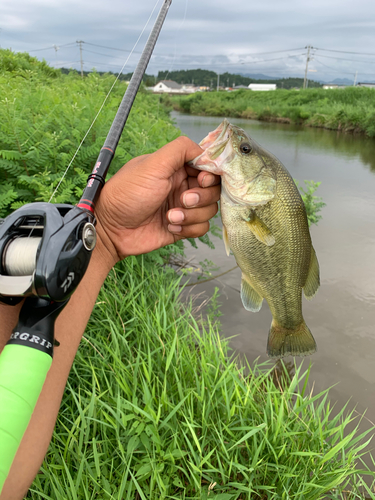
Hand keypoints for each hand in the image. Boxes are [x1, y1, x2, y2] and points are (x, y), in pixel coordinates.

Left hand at [95, 136, 220, 263]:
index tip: (202, 180)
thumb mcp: (152, 165)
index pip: (208, 166)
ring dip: (192, 215)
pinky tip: (170, 226)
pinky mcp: (183, 227)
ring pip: (209, 210)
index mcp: (176, 168)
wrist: (112, 230)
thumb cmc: (127, 194)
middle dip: (201, 197)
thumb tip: (205, 150)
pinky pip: (202, 228)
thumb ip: (180, 150)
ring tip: (169, 216)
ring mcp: (183, 207)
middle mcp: (182, 185)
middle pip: (213, 189)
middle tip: (182, 199)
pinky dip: (188, 228)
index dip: (211, 174)